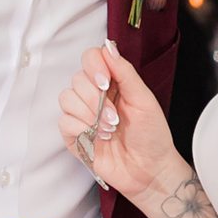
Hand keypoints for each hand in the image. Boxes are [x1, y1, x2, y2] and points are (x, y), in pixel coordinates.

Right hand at [59, 38, 180, 208]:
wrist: (149, 170)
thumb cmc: (152, 136)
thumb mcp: (144, 99)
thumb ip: (125, 72)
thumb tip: (108, 47)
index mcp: (113, 82)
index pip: (90, 58)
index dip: (94, 67)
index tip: (107, 83)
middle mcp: (95, 95)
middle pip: (77, 79)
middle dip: (96, 99)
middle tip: (115, 119)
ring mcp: (82, 115)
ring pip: (67, 98)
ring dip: (90, 115)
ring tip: (110, 130)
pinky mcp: (74, 136)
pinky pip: (65, 121)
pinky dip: (82, 129)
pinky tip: (98, 139)